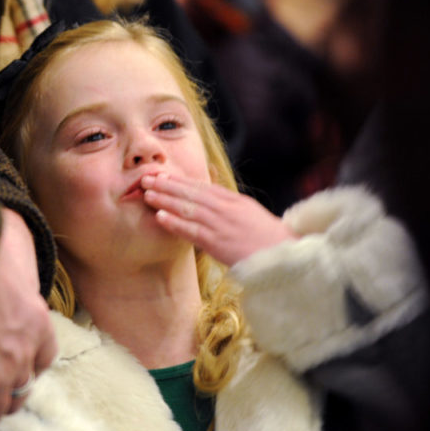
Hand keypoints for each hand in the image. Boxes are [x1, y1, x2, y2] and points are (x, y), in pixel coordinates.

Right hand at [0, 208, 56, 430]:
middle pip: (23, 386)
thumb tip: (11, 235)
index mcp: (39, 320)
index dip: (29, 363)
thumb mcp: (15, 243)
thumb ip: (17, 255)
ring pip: (1, 408)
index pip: (45, 357)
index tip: (15, 362)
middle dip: (8, 389)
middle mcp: (24, 352)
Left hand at [141, 173, 295, 266]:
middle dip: (167, 185)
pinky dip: (175, 223)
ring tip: (147, 194)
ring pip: (188, 208)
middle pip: (191, 193)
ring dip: (166, 200)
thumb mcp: (249, 213)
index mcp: (234, 201)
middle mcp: (226, 209)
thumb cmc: (267, 238)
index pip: (202, 187)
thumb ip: (229, 204)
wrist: (284, 256)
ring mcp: (221, 225)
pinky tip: (159, 217)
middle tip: (146, 178)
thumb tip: (212, 194)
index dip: (180, 180)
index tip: (162, 175)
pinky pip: (192, 231)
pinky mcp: (218, 243)